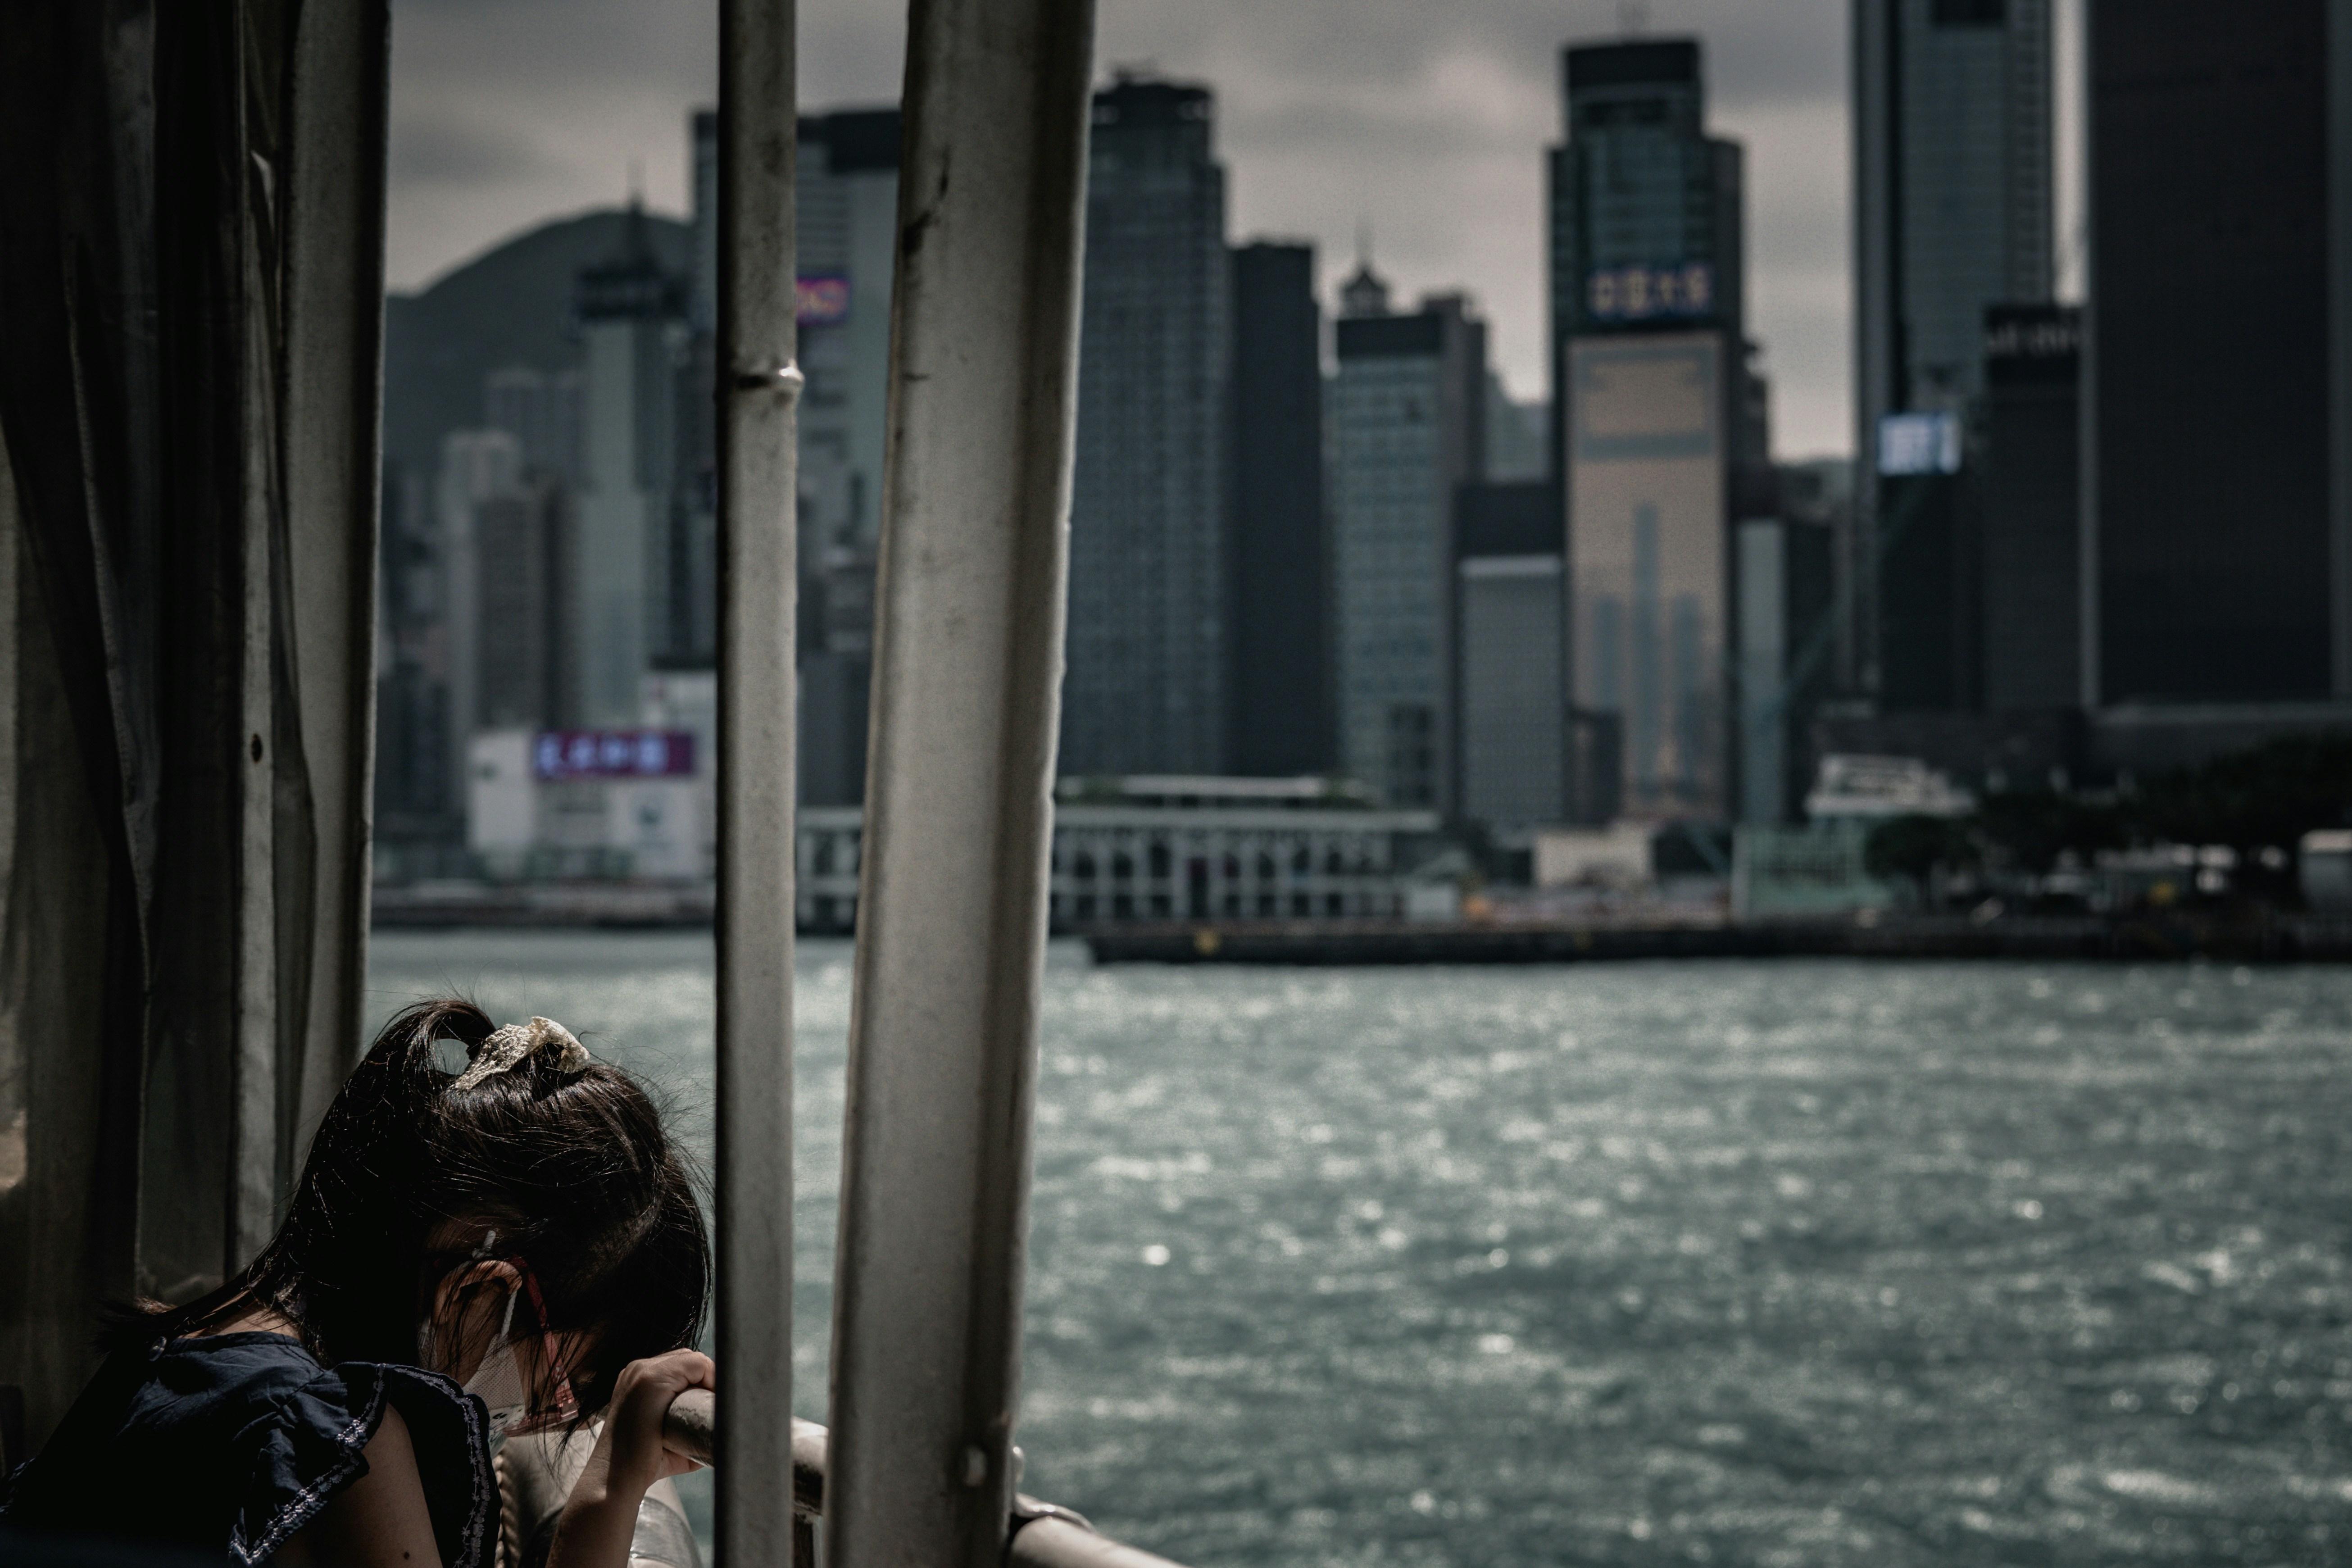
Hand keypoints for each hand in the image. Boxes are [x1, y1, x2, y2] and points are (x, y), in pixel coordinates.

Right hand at [549, 1351, 714, 1567]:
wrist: (616, 1480)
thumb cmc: (641, 1463)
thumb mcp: (664, 1436)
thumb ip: (685, 1426)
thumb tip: (714, 1432)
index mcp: (637, 1378)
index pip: (680, 1364)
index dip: (700, 1380)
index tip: (708, 1404)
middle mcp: (637, 1369)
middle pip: (687, 1359)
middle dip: (705, 1379)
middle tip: (711, 1406)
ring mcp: (643, 1372)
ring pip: (693, 1359)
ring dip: (709, 1379)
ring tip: (712, 1405)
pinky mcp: (651, 1380)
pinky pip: (696, 1363)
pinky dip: (710, 1377)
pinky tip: (711, 1397)